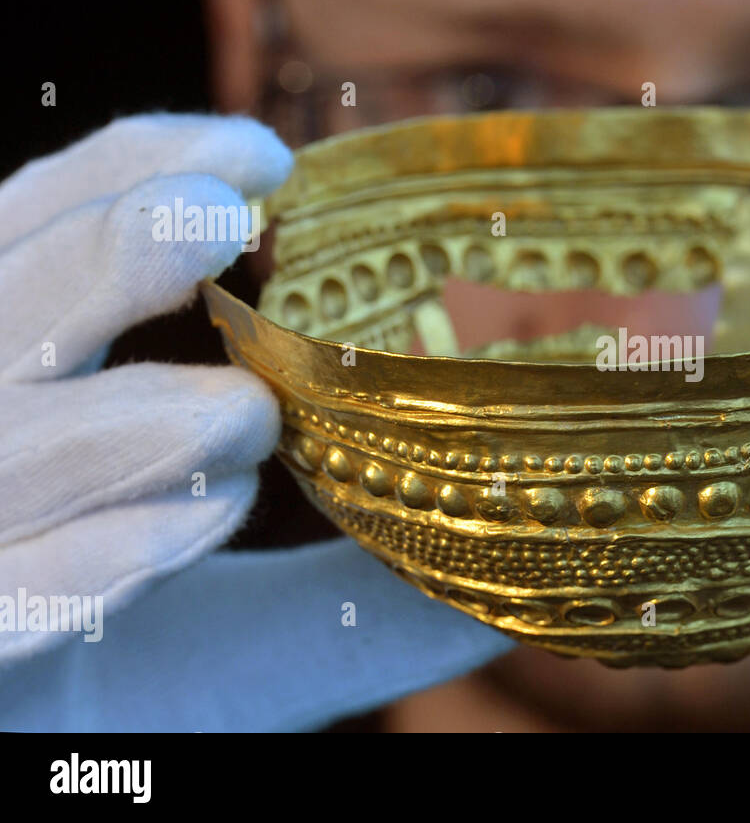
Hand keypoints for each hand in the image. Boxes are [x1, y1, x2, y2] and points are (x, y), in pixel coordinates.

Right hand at [0, 115, 512, 729]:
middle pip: (2, 303)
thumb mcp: (259, 631)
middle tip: (225, 222)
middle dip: (106, 249)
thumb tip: (525, 564)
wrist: (51, 778)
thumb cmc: (139, 694)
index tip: (263, 159)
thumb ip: (364, 591)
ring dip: (127, 419)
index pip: (40, 234)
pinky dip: (88, 558)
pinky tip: (192, 521)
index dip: (130, 170)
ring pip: (1, 443)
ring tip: (245, 418)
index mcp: (22, 396)